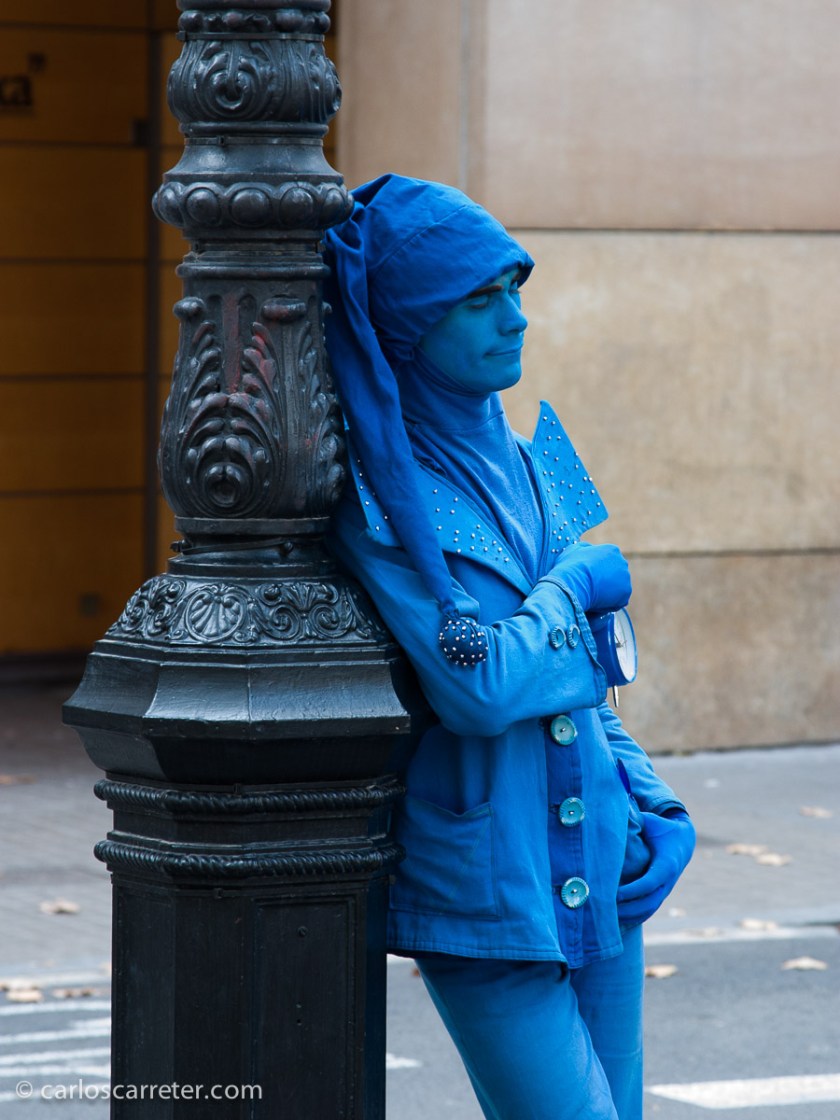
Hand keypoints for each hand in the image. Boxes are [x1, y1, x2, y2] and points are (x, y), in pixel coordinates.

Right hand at [551, 542, 631, 613]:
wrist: (572, 583)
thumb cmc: (570, 566)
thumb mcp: (574, 550)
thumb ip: (585, 549)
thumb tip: (589, 550)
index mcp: (612, 550)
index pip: (608, 561)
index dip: (597, 571)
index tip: (588, 577)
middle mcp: (623, 562)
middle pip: (616, 574)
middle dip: (606, 581)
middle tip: (591, 588)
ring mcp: (626, 578)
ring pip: (618, 588)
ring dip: (608, 593)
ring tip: (593, 596)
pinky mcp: (625, 593)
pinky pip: (618, 601)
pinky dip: (609, 604)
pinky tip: (597, 603)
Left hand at [616, 811, 695, 927]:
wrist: (683, 840)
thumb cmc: (660, 828)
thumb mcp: (649, 821)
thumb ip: (634, 818)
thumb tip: (612, 810)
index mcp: (665, 864)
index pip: (649, 883)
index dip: (632, 891)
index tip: (614, 893)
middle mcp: (667, 881)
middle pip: (648, 902)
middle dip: (626, 908)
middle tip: (604, 909)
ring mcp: (665, 890)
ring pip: (649, 910)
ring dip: (629, 916)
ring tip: (607, 918)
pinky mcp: (661, 894)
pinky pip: (649, 910)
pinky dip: (635, 918)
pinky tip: (619, 922)